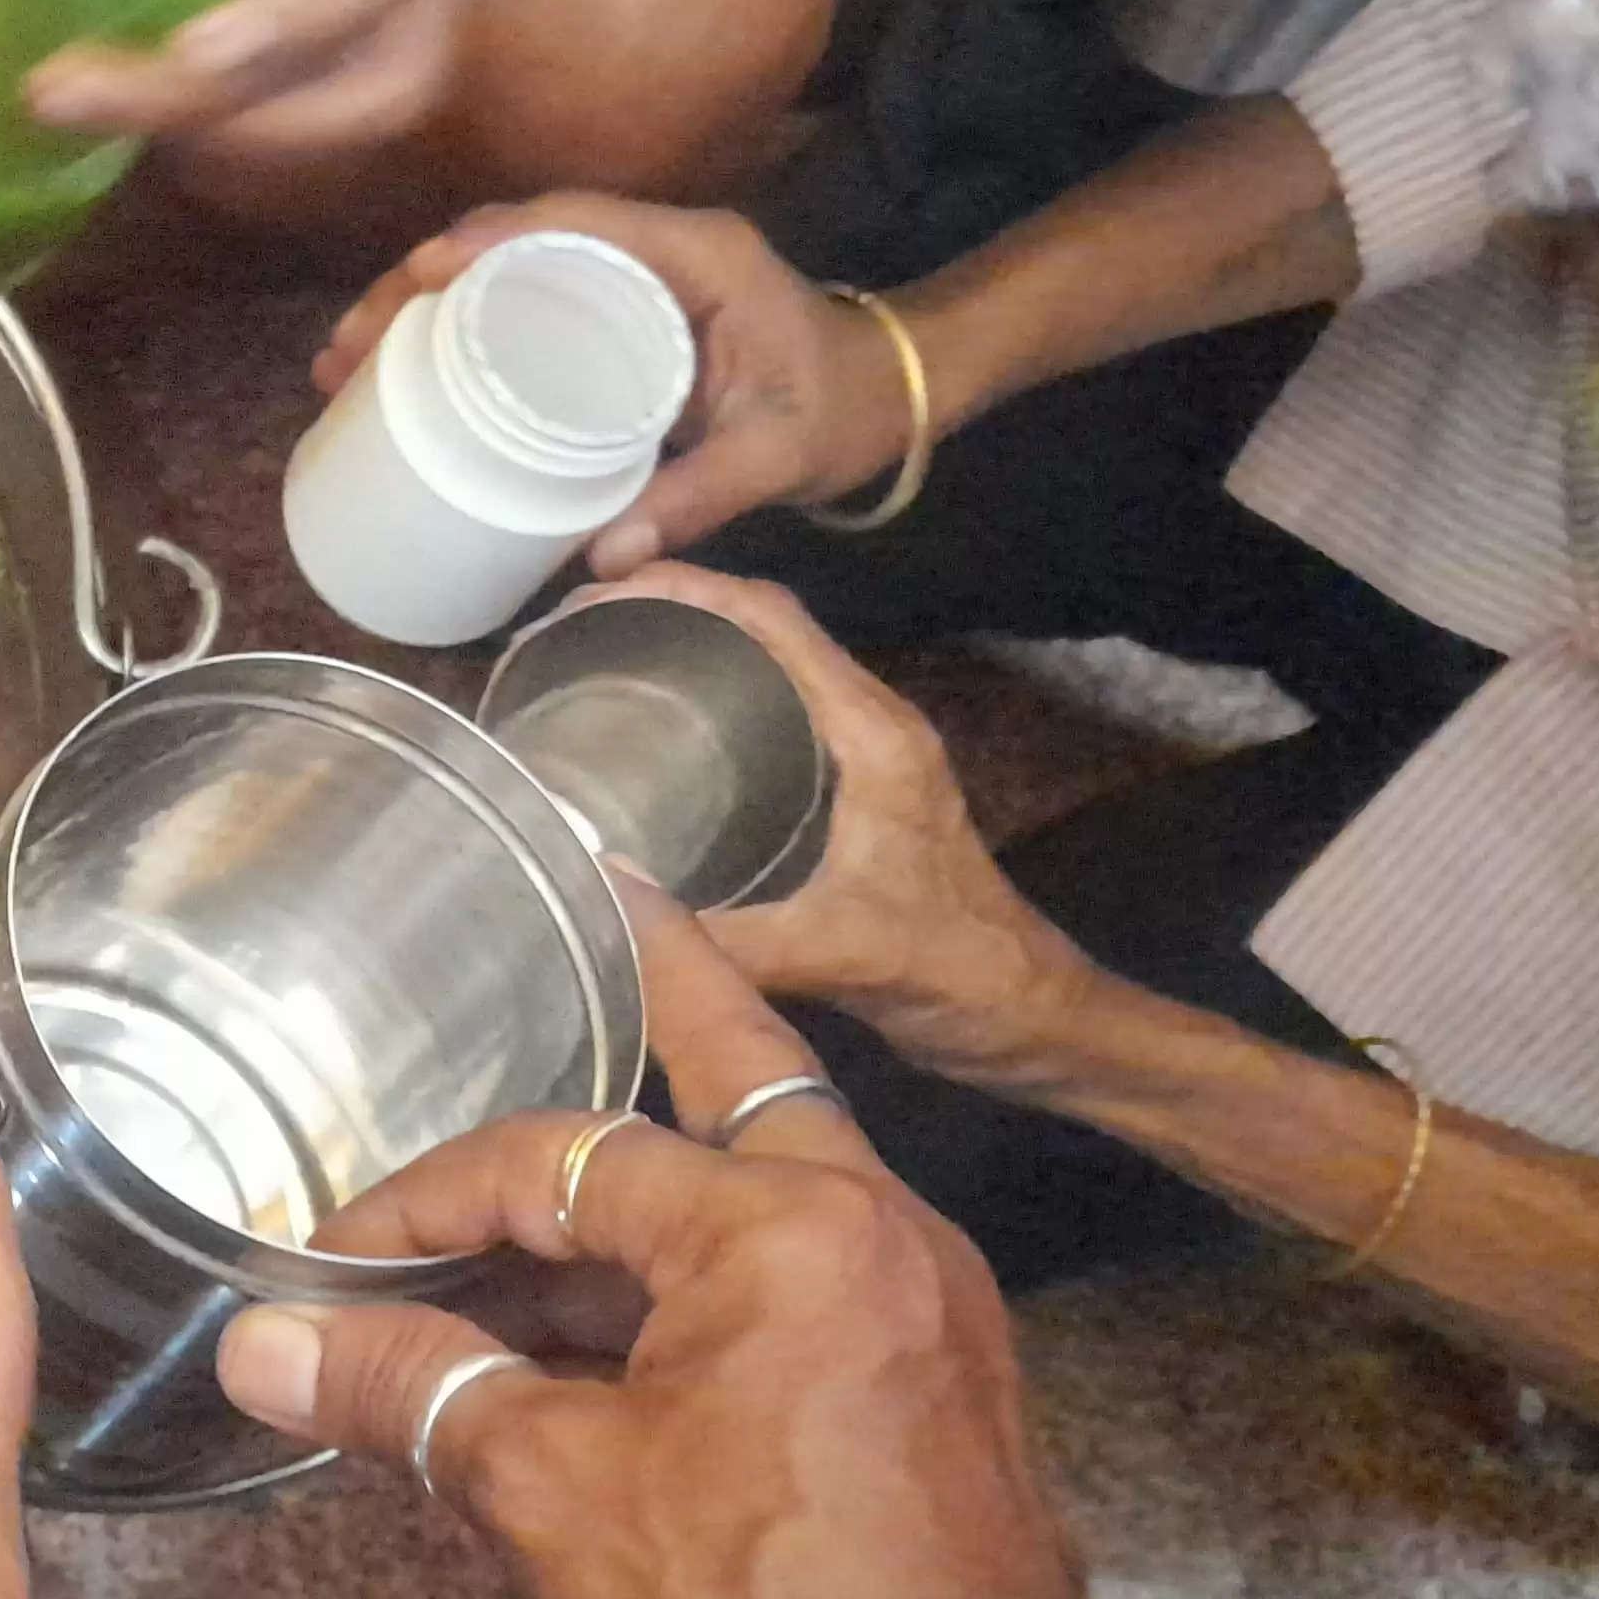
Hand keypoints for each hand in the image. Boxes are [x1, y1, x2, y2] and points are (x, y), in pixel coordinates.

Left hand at [24, 0, 514, 158]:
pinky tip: (136, 104)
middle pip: (382, 68)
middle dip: (222, 102)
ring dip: (232, 130)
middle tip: (64, 89)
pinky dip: (242, 117)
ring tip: (91, 111)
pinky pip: (340, 98)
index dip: (307, 7)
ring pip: (369, 103)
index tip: (198, 49)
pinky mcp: (403, 9)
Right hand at [216, 879, 1078, 1598]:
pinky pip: (805, 1288)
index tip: (335, 1257)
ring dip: (641, 1201)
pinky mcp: (940, 1394)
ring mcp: (929, 1315)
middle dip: (661, 998)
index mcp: (796, 1231)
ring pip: (765, 1198)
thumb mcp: (560, 1498)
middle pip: (739, 1080)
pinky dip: (698, 1285)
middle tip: (616, 899)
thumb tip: (268, 1344)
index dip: (428, 1203)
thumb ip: (416, 1393)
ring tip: (519, 1215)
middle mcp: (886, 1236)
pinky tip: (600, 1334)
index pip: (567, 1159)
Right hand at [311, 195, 915, 577]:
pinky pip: (523, 305)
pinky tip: (403, 376)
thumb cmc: (841, 410)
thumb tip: (602, 557)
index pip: (576, 223)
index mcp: (694, 255)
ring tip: (350, 364)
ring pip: (506, 271)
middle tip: (348, 346)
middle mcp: (652, 248)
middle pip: (514, 241)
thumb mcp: (779, 456)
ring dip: (422, 307)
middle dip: (419, 284)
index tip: (419, 274)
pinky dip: (456, 330)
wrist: (884, 398)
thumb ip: (700, 497)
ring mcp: (627, 277)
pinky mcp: (612, 313)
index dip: (490, 240)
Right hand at [587, 567, 1093, 1085]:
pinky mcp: (852, 790)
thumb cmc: (953, 969)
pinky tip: (652, 739)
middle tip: (573, 630)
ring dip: (692, 647)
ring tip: (595, 665)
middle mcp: (868, 725)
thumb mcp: (834, 954)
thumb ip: (725, 938)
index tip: (598, 591)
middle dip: (670, 608)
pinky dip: (711, 698)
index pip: (773, 620)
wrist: (1025, 1011)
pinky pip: (773, 712)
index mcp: (871, 734)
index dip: (686, 588)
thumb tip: (602, 905)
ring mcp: (863, 755)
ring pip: (770, 665)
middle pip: (764, 626)